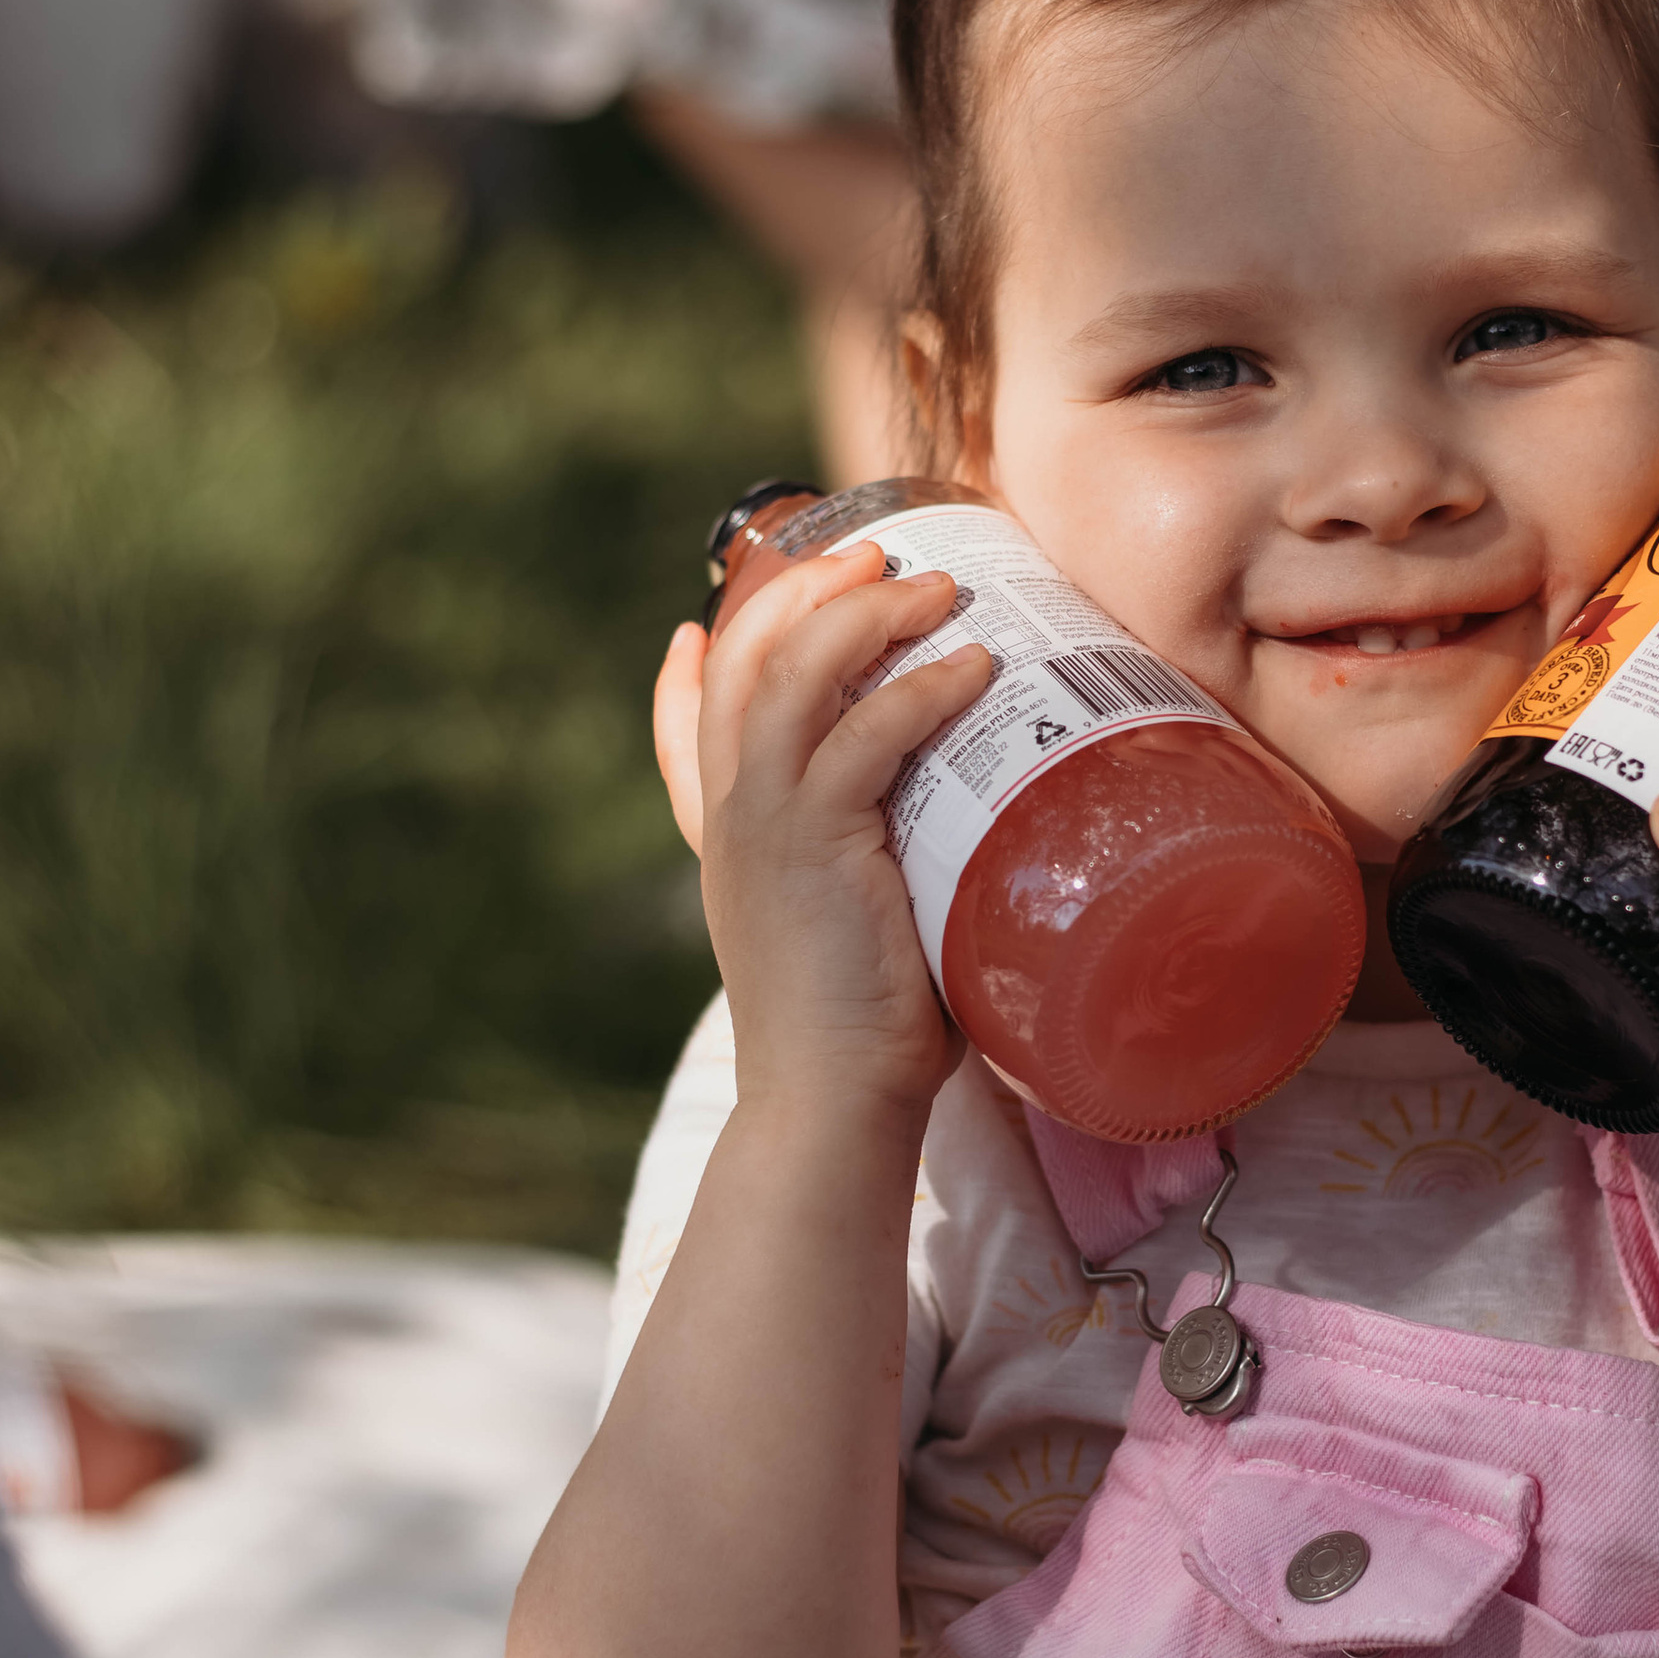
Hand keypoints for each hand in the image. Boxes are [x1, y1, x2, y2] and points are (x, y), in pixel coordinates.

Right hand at [653, 542, 994, 1127]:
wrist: (831, 1103)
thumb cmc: (867, 1037)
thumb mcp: (862, 936)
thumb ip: (887, 878)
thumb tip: (972, 850)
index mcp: (730, 840)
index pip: (687, 731)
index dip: (690, 671)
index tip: (709, 620)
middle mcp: (734, 820)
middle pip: (744, 664)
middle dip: (804, 591)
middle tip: (876, 554)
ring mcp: (765, 825)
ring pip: (792, 674)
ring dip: (864, 613)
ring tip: (933, 587)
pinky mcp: (812, 842)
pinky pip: (864, 735)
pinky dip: (919, 690)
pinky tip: (970, 668)